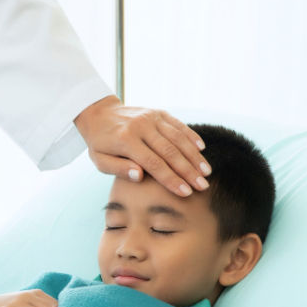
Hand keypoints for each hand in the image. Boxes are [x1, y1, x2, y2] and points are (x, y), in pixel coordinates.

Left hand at [74, 95, 210, 197]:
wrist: (99, 114)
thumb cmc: (100, 143)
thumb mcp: (100, 160)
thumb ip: (118, 168)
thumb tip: (139, 176)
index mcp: (125, 140)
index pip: (153, 163)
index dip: (171, 179)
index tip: (186, 192)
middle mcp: (141, 127)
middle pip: (170, 151)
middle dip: (188, 171)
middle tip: (202, 186)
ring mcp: (151, 118)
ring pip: (178, 138)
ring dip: (194, 156)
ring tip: (206, 172)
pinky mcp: (158, 113)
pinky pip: (178, 125)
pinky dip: (191, 137)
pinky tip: (202, 150)